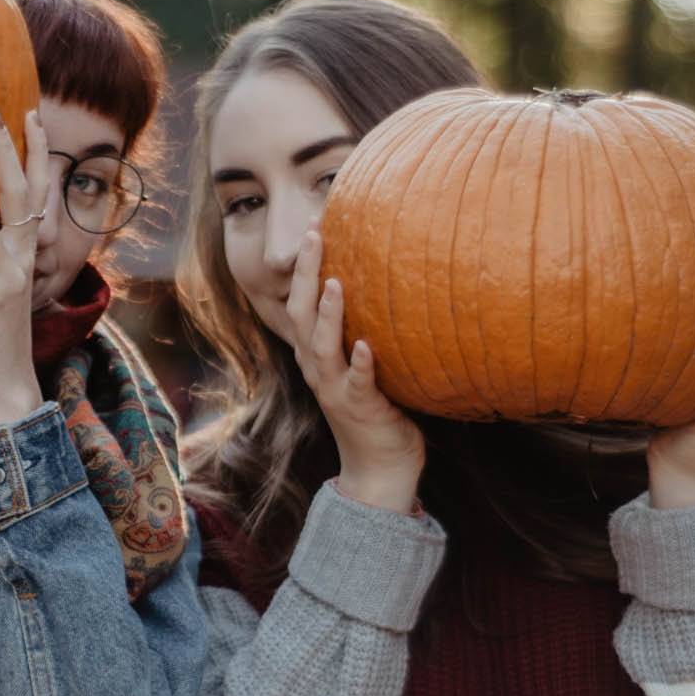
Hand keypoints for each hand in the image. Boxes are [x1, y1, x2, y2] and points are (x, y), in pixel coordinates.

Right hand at [287, 228, 425, 512]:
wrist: (379, 469)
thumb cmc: (378, 410)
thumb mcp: (363, 365)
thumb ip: (366, 330)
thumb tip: (395, 285)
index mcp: (315, 355)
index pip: (300, 303)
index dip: (302, 266)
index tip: (312, 226)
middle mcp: (317, 369)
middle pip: (300, 314)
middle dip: (305, 274)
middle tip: (313, 235)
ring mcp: (335, 389)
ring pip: (321, 347)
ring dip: (328, 315)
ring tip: (336, 283)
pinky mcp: (359, 408)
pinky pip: (357, 383)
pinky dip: (359, 364)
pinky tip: (365, 346)